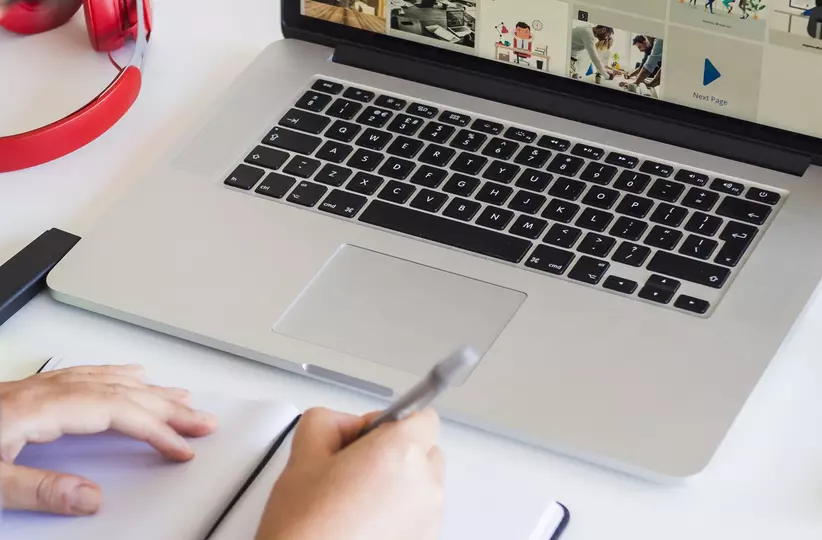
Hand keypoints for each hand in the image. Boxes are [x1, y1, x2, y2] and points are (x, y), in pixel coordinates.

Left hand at [0, 364, 216, 515]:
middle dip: (169, 408)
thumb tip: (91, 498)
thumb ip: (39, 490)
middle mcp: (43, 392)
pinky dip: (120, 375)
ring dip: (151, 390)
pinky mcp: (30, 392)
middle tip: (204, 421)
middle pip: (121, 393)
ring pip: (108, 381)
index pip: (115, 412)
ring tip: (182, 397)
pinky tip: (132, 374)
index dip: (156, 429)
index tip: (182, 447)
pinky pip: (89, 375)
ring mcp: (37, 389)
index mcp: (36, 409)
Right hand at [255, 407, 443, 539]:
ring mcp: (429, 518)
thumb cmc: (306, 527)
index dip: (393, 421)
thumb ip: (330, 421)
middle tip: (358, 466)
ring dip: (400, 483)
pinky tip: (366, 520)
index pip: (424, 417)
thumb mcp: (303, 454)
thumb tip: (346, 424)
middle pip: (426, 450)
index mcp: (400, 452)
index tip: (373, 433)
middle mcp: (424, 484)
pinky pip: (419, 512)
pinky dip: (400, 511)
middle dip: (398, 452)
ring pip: (423, 483)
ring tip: (358, 499)